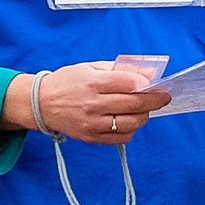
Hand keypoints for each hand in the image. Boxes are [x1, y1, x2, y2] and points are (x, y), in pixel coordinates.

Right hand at [13, 63, 171, 142]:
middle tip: (163, 97)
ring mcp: (92, 123)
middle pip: (134, 104)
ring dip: (144, 116)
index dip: (147, 84)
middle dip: (154, 101)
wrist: (41, 103)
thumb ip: (117, 70)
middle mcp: (93, 104)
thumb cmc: (67, 82)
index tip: (157, 84)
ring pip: (130, 123)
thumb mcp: (90, 67)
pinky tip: (130, 121)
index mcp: (93, 82)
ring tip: (145, 110)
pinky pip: (120, 137)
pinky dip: (131, 130)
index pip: (129, 83)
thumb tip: (145, 75)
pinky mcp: (91, 137)